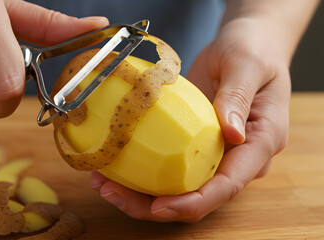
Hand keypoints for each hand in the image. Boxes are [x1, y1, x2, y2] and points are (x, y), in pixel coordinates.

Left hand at [90, 17, 289, 221]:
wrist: (246, 44)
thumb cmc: (252, 50)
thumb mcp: (246, 65)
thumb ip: (237, 97)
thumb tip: (232, 136)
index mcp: (260, 144)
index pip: (228, 185)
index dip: (194, 203)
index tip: (159, 207)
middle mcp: (238, 158)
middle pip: (198, 196)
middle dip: (154, 206)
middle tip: (112, 193)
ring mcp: (215, 154)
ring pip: (179, 188)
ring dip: (139, 193)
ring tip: (102, 182)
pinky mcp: (195, 146)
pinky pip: (169, 167)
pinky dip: (140, 171)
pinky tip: (111, 165)